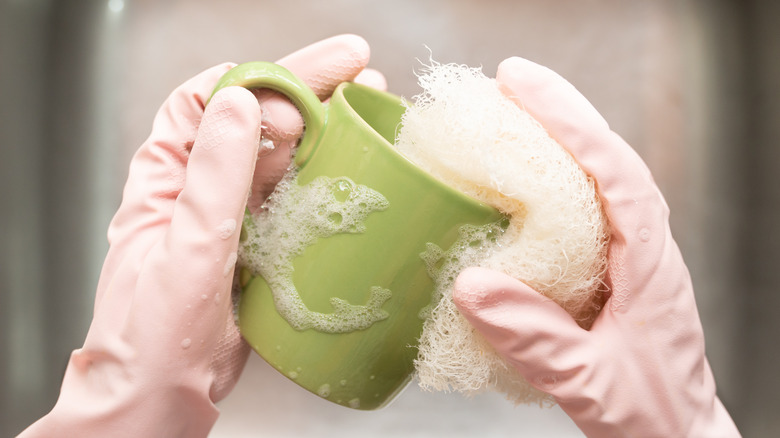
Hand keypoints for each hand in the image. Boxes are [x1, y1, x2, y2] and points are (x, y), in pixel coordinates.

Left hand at [19, 35, 385, 437]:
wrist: (162, 398)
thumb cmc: (153, 336)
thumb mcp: (188, 248)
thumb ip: (215, 176)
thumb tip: (244, 104)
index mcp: (166, 177)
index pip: (209, 100)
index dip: (261, 76)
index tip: (312, 76)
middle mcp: (198, 187)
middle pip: (253, 118)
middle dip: (307, 87)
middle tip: (360, 69)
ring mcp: (230, 215)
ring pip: (278, 154)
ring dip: (322, 125)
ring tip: (368, 105)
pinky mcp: (258, 244)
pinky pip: (292, 196)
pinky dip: (322, 174)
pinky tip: (350, 163)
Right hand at [452, 57, 739, 436]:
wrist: (675, 436)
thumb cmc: (648, 414)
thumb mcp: (589, 383)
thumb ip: (535, 339)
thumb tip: (470, 286)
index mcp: (650, 262)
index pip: (614, 171)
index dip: (569, 121)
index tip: (521, 85)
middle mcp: (645, 247)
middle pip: (609, 158)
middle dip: (561, 113)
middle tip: (510, 81)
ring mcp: (631, 255)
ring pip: (599, 177)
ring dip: (560, 139)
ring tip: (513, 113)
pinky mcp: (613, 268)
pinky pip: (586, 207)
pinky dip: (556, 178)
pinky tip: (524, 176)